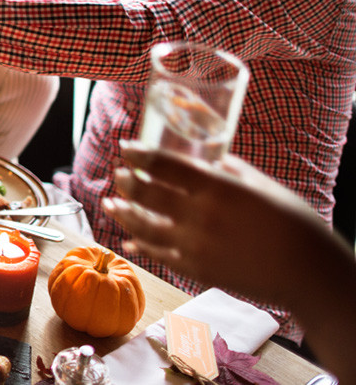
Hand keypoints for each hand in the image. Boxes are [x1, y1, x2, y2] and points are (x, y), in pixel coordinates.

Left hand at [104, 141, 338, 306]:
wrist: (309, 272)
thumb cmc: (293, 223)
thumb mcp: (261, 185)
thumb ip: (230, 170)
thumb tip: (209, 159)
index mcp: (217, 188)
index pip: (165, 165)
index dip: (139, 155)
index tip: (126, 148)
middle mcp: (200, 215)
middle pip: (146, 194)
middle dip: (126, 183)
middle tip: (118, 175)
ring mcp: (195, 245)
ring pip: (144, 227)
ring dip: (123, 214)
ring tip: (110, 204)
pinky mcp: (196, 270)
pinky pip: (159, 255)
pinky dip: (140, 246)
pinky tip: (130, 241)